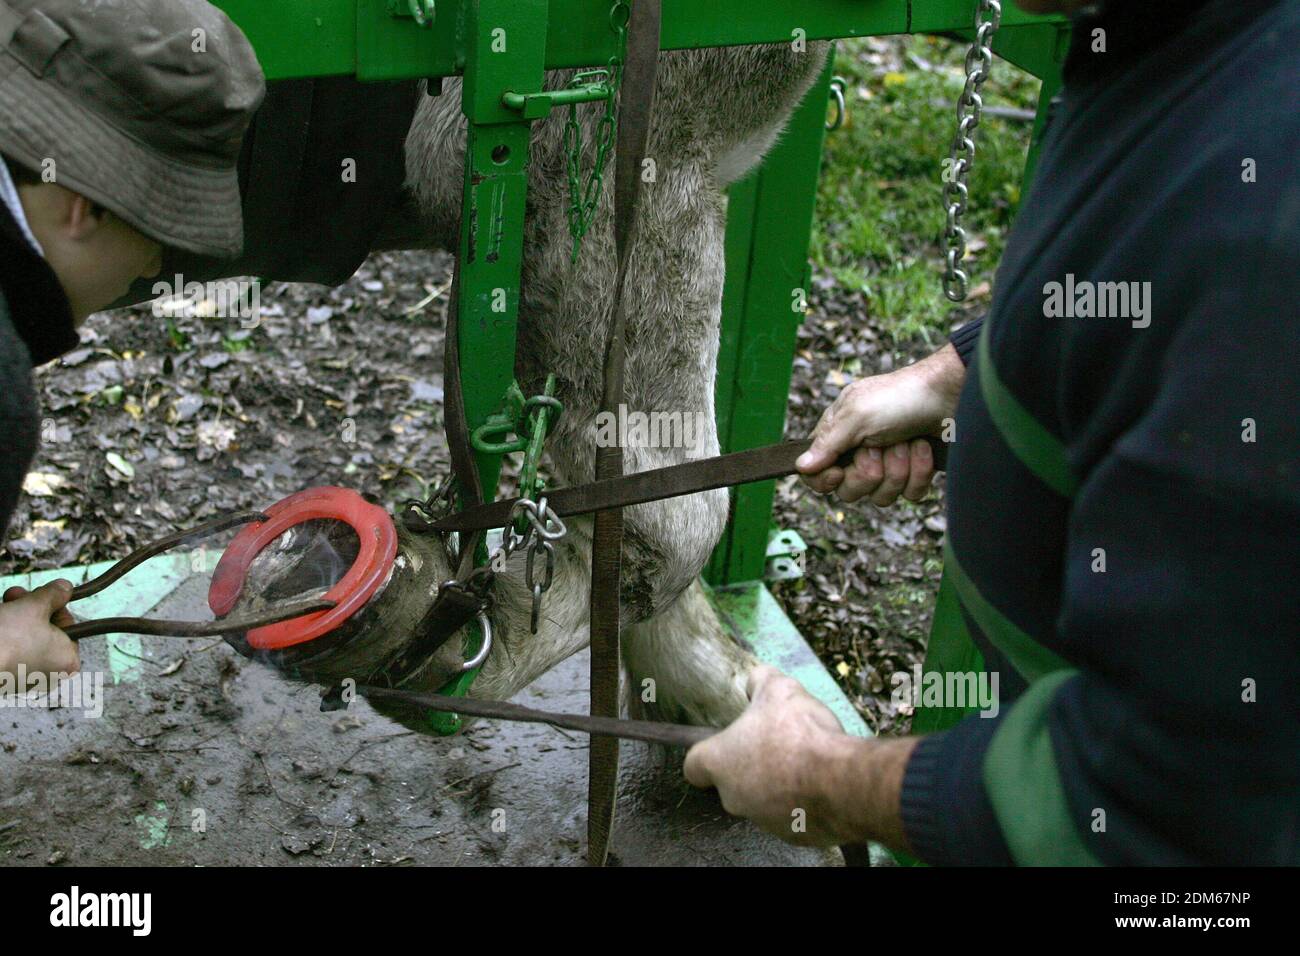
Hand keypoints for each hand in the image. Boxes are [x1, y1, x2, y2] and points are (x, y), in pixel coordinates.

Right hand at [0, 580, 79, 686]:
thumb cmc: (7, 638)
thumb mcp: (34, 606)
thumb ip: (54, 594)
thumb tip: (66, 587)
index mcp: (68, 661)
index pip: (68, 624)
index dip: (53, 604)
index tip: (41, 593)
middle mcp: (50, 675)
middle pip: (45, 630)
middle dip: (30, 607)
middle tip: (17, 594)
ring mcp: (26, 679)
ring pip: (26, 638)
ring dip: (16, 616)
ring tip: (5, 603)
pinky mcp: (6, 679)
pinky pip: (11, 651)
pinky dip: (5, 635)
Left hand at [684, 665, 852, 845]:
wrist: (839, 780)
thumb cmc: (798, 733)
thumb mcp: (778, 689)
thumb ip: (760, 682)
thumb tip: (755, 679)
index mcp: (720, 763)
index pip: (694, 766)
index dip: (706, 753)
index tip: (723, 744)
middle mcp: (734, 798)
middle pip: (732, 783)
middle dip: (751, 766)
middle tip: (777, 745)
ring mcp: (763, 821)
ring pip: (763, 801)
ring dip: (777, 785)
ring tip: (805, 762)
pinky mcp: (794, 837)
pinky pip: (792, 817)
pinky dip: (803, 803)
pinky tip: (821, 784)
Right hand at [796, 342, 965, 504]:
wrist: (950, 394)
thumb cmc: (900, 397)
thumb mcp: (856, 415)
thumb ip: (827, 444)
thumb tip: (800, 467)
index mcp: (839, 435)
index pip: (816, 474)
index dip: (825, 480)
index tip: (839, 472)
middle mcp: (860, 452)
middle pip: (849, 491)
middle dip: (870, 472)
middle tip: (881, 446)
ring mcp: (889, 464)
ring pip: (882, 496)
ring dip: (899, 468)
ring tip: (907, 442)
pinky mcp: (915, 472)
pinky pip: (910, 495)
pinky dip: (920, 473)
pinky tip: (924, 449)